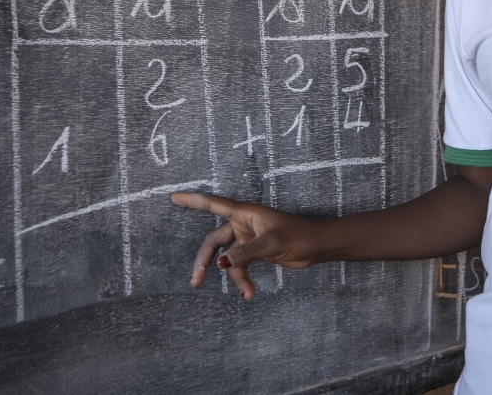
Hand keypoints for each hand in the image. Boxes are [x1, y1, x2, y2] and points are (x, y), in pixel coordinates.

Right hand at [170, 192, 322, 299]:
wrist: (317, 246)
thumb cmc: (299, 236)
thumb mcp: (271, 244)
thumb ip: (246, 253)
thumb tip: (221, 263)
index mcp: (245, 213)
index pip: (214, 204)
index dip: (193, 201)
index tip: (173, 198)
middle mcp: (243, 224)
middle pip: (214, 241)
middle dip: (204, 261)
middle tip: (195, 281)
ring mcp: (248, 238)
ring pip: (228, 258)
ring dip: (234, 277)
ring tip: (246, 293)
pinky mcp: (254, 251)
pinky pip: (240, 265)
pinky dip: (243, 279)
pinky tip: (250, 292)